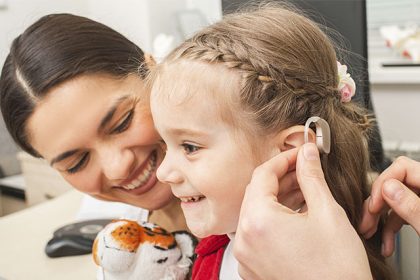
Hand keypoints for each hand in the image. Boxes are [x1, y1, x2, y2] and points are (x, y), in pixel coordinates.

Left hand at [234, 144, 371, 279]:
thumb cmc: (337, 269)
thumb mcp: (327, 213)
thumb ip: (311, 177)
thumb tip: (306, 154)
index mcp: (258, 221)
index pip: (263, 174)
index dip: (283, 159)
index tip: (299, 154)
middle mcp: (245, 240)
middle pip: (256, 193)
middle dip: (280, 177)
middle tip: (303, 169)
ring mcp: (247, 257)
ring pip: (256, 213)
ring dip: (277, 198)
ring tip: (303, 190)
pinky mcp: (253, 268)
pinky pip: (257, 234)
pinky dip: (272, 220)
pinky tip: (294, 214)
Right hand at [360, 156, 419, 256]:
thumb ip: (412, 206)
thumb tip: (388, 188)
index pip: (401, 167)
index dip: (383, 184)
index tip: (374, 205)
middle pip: (392, 185)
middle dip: (376, 206)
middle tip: (366, 223)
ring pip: (393, 201)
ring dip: (378, 220)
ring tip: (369, 234)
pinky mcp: (419, 214)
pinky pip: (400, 215)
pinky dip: (390, 230)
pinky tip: (386, 244)